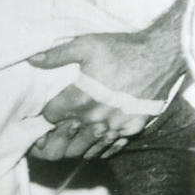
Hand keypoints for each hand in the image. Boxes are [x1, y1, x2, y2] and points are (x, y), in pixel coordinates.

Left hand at [28, 0, 187, 160]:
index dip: (46, 115)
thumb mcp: (87, 45)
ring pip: (85, 149)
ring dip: (75, 146)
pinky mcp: (131, 130)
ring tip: (71, 139)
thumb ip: (58, 55)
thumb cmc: (123, 49)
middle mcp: (95, 118)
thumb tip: (33, 59)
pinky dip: (98, 150)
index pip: (51, 118)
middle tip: (53, 133)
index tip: (46, 113)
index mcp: (80, 99)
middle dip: (56, 137)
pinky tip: (93, 145)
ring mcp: (114, 127)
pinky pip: (109, 149)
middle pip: (65, 141)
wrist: (161, 55)